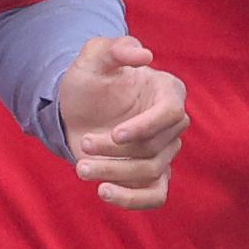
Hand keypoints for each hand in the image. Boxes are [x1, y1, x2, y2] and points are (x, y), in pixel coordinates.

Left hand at [62, 35, 187, 211]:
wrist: (75, 110)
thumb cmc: (90, 80)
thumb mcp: (94, 57)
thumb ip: (115, 48)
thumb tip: (143, 55)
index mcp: (169, 91)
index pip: (171, 114)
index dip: (145, 128)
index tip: (115, 134)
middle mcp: (173, 124)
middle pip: (156, 147)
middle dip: (117, 151)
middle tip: (85, 144)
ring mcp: (164, 152)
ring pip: (150, 172)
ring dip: (113, 172)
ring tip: (82, 167)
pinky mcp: (151, 176)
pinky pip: (155, 196)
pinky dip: (133, 200)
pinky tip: (104, 192)